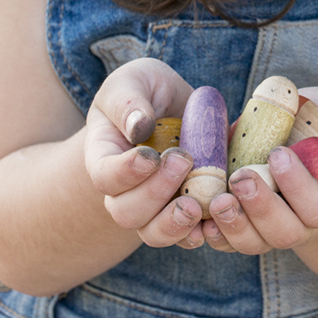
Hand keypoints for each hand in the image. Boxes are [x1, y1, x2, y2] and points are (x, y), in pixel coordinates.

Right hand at [83, 58, 206, 248]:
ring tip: (196, 205)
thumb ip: (128, 101)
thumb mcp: (134, 80)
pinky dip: (198, 234)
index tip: (151, 156)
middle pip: (126, 212)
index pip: (104, 176)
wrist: (171, 108)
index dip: (125, 173)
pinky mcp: (182, 211)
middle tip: (184, 160)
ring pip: (152, 233)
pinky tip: (213, 221)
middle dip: (156, 193)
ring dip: (174, 225)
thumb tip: (138, 126)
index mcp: (105, 156)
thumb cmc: (146, 91)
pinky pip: (184, 237)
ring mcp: (152, 206)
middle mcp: (123, 189)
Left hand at [202, 78, 317, 253]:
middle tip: (241, 178)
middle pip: (285, 233)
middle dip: (261, 209)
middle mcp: (302, 224)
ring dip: (233, 225)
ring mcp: (269, 229)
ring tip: (217, 199)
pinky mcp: (241, 227)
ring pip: (253, 242)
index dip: (299, 187)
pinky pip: (225, 241)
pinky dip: (210, 233)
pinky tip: (196, 213)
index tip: (279, 154)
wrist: (293, 140)